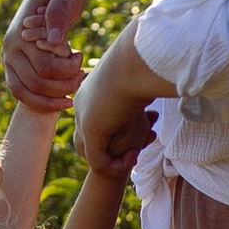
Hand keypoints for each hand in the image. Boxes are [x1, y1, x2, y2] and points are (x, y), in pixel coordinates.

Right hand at [4, 0, 86, 112]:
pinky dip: (42, 102)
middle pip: (35, 83)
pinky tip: (63, 100)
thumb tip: (54, 41)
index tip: (80, 56)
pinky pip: (23, 95)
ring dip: (51, 100)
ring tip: (72, 94)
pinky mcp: (13, 69)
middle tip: (81, 75)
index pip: (44, 66)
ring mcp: (8, 61)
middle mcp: (9, 50)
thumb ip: (59, 13)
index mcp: (19, 34)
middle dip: (63, 86)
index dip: (68, 69)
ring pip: (24, 94)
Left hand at [72, 20, 160, 178]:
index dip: (112, 137)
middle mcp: (81, 105)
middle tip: (137, 149)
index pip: (91, 124)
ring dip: (113, 162)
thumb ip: (133, 97)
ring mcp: (84, 118)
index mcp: (89, 92)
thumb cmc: (143, 66)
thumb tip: (147, 100)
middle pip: (86, 142)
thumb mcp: (137, 83)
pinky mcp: (92, 130)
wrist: (137, 62)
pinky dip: (116, 166)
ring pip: (91, 154)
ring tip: (136, 154)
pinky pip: (98, 161)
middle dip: (110, 152)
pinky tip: (134, 157)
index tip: (141, 132)